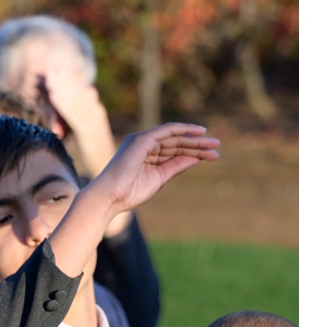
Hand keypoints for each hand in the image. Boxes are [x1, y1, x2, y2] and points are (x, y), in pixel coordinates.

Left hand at [33, 69, 115, 176]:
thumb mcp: (91, 134)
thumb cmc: (99, 156)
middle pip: (79, 94)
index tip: (60, 67)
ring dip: (63, 87)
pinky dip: (62, 104)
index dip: (72, 80)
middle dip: (66, 80)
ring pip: (75, 101)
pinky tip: (52, 94)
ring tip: (50, 75)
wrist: (112, 175)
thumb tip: (86, 96)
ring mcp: (92, 121)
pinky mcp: (87, 131)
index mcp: (95, 113)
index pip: (82, 94)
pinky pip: (72, 114)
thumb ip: (86, 118)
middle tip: (52, 66)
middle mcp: (95, 114)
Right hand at [89, 123, 219, 215]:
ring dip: (195, 140)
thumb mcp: (159, 178)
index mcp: (144, 156)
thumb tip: (194, 158)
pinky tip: (199, 132)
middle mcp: (142, 145)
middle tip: (217, 147)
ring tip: (214, 144)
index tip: (212, 156)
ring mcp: (141, 141)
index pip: (173, 151)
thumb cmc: (129, 193)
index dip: (194, 153)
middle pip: (176, 143)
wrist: (110, 197)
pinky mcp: (142, 140)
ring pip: (174, 137)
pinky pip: (167, 131)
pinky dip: (183, 130)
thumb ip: (175, 166)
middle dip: (197, 145)